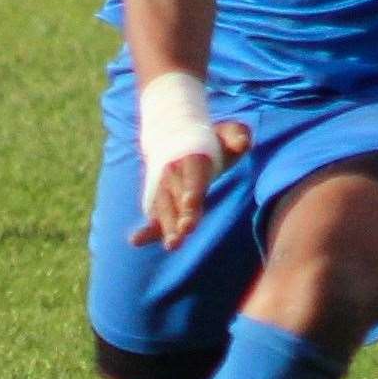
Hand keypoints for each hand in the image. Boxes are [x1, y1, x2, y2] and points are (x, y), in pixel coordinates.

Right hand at [130, 120, 250, 250]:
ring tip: (172, 244)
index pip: (193, 175)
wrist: (182, 138)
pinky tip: (135, 241)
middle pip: (177, 197)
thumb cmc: (215, 141)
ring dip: (168, 227)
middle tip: (186, 230)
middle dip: (181, 214)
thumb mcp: (228, 133)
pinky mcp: (163, 203)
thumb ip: (237, 136)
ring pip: (165, 210)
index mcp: (193, 158)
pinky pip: (154, 217)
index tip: (191, 202)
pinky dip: (146, 230)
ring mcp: (165, 189)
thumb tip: (242, 143)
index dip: (191, 188)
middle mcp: (174, 174)